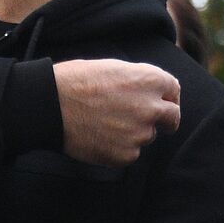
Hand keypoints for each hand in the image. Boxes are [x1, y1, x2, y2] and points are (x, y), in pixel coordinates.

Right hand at [52, 59, 179, 165]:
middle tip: (149, 121)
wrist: (50, 105)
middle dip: (164, 120)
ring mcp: (140, 133)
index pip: (173, 90)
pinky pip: (130, 153)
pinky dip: (118, 148)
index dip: (166, 96)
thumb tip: (151, 91)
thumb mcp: (113, 67)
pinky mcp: (126, 155)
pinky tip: (99, 137)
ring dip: (134, 133)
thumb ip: (138, 80)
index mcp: (150, 80)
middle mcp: (152, 107)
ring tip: (105, 123)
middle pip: (172, 118)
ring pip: (147, 136)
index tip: (161, 102)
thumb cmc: (75, 81)